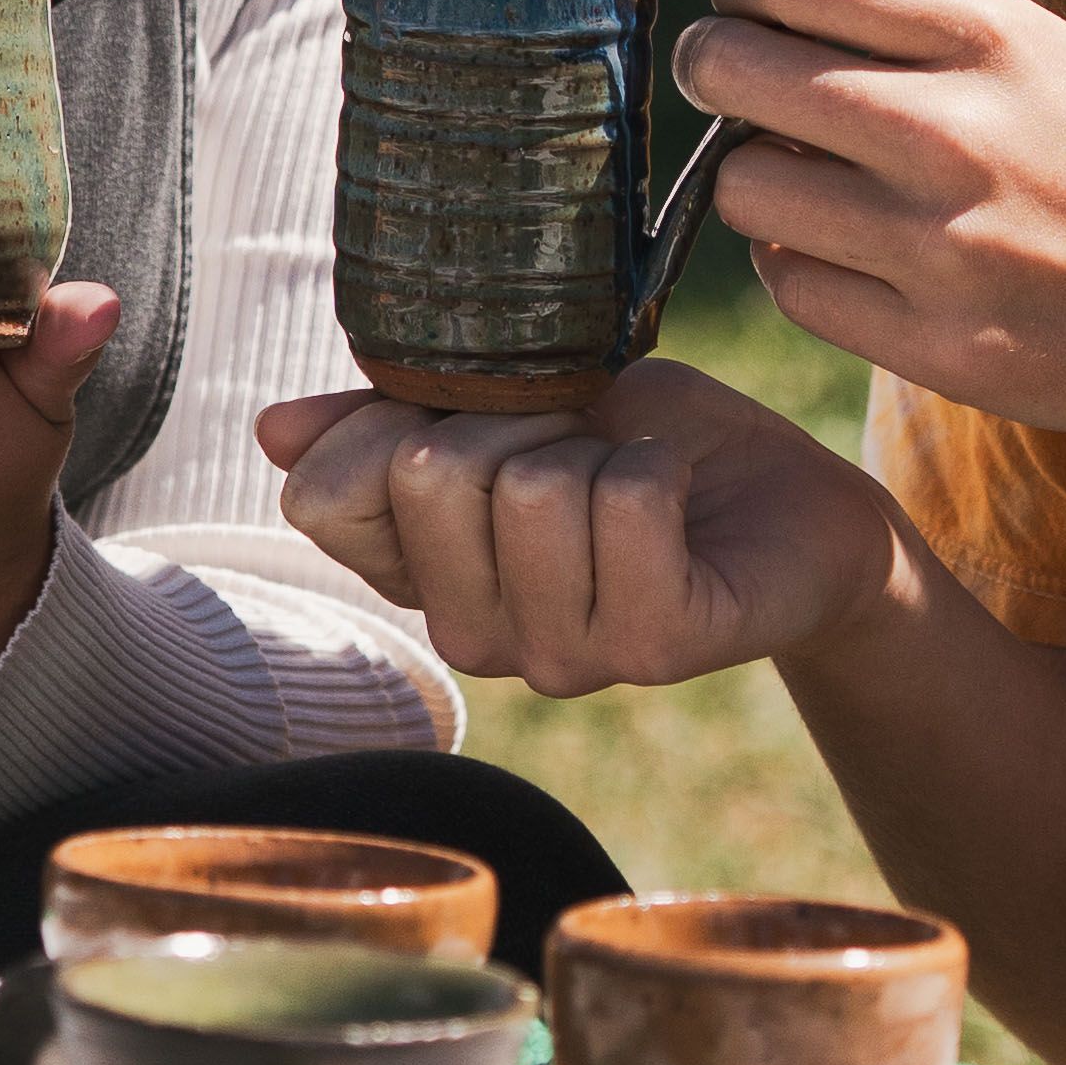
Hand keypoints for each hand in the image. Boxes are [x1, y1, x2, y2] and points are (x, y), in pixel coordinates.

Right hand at [254, 353, 901, 695]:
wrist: (792, 507)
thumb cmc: (648, 449)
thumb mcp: (517, 408)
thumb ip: (394, 420)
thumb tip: (272, 430)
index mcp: (420, 574)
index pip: (323, 498)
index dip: (394, 417)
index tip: (474, 409)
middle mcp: (473, 636)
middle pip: (431, 474)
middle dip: (519, 415)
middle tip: (579, 440)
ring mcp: (557, 657)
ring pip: (534, 488)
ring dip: (600, 445)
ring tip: (633, 475)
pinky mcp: (650, 649)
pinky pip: (625, 504)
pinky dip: (660, 462)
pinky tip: (679, 495)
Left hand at [672, 0, 1065, 432]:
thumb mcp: (1029, 37)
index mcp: (981, 36)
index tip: (750, 9)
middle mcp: (952, 133)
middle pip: (729, 68)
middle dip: (715, 70)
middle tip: (744, 89)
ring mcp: (939, 247)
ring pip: (740, 186)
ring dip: (758, 178)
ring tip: (815, 181)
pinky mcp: (933, 343)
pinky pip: (786, 284)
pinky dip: (799, 265)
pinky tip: (853, 253)